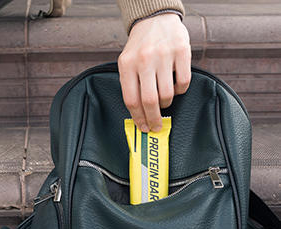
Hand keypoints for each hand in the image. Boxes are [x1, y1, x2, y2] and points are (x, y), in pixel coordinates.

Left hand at [118, 13, 190, 131]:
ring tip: (163, 100)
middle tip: (156, 127)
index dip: (138, 118)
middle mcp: (144, 60)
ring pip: (167, 94)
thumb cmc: (140, 47)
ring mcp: (164, 55)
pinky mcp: (182, 51)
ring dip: (166, 103)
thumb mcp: (127, 62)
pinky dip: (179, 90)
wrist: (154, 19)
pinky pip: (183, 82)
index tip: (143, 127)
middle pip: (150, 101)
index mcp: (127, 65)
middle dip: (153, 119)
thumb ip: (130, 85)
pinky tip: (175, 86)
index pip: (131, 100)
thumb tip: (138, 115)